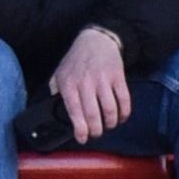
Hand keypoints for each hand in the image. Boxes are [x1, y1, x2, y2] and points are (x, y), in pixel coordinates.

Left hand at [49, 26, 130, 143]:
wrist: (96, 40)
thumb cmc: (76, 60)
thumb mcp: (59, 73)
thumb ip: (56, 91)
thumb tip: (54, 109)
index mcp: (68, 83)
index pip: (74, 111)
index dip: (80, 129)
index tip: (82, 138)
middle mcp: (85, 82)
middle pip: (93, 114)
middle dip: (96, 130)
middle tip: (96, 133)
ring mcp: (103, 79)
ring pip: (110, 110)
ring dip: (111, 123)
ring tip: (108, 125)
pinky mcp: (118, 77)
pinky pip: (124, 100)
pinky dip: (124, 113)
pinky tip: (120, 117)